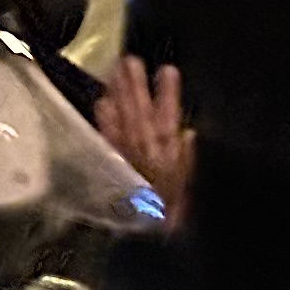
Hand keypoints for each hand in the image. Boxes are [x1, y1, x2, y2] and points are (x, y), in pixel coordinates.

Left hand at [96, 58, 194, 222]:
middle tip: (130, 59)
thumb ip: (186, 157)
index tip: (168, 69)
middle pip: (140, 112)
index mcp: (169, 153)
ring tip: (115, 69)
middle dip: (135, 85)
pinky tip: (101, 101)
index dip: (168, 94)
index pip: (170, 117)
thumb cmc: (169, 205)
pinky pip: (107, 138)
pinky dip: (104, 121)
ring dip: (118, 93)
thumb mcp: (185, 181)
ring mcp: (126, 154)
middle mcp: (147, 150)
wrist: (144, 230)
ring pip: (122, 118)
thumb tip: (188, 132)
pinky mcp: (110, 161)